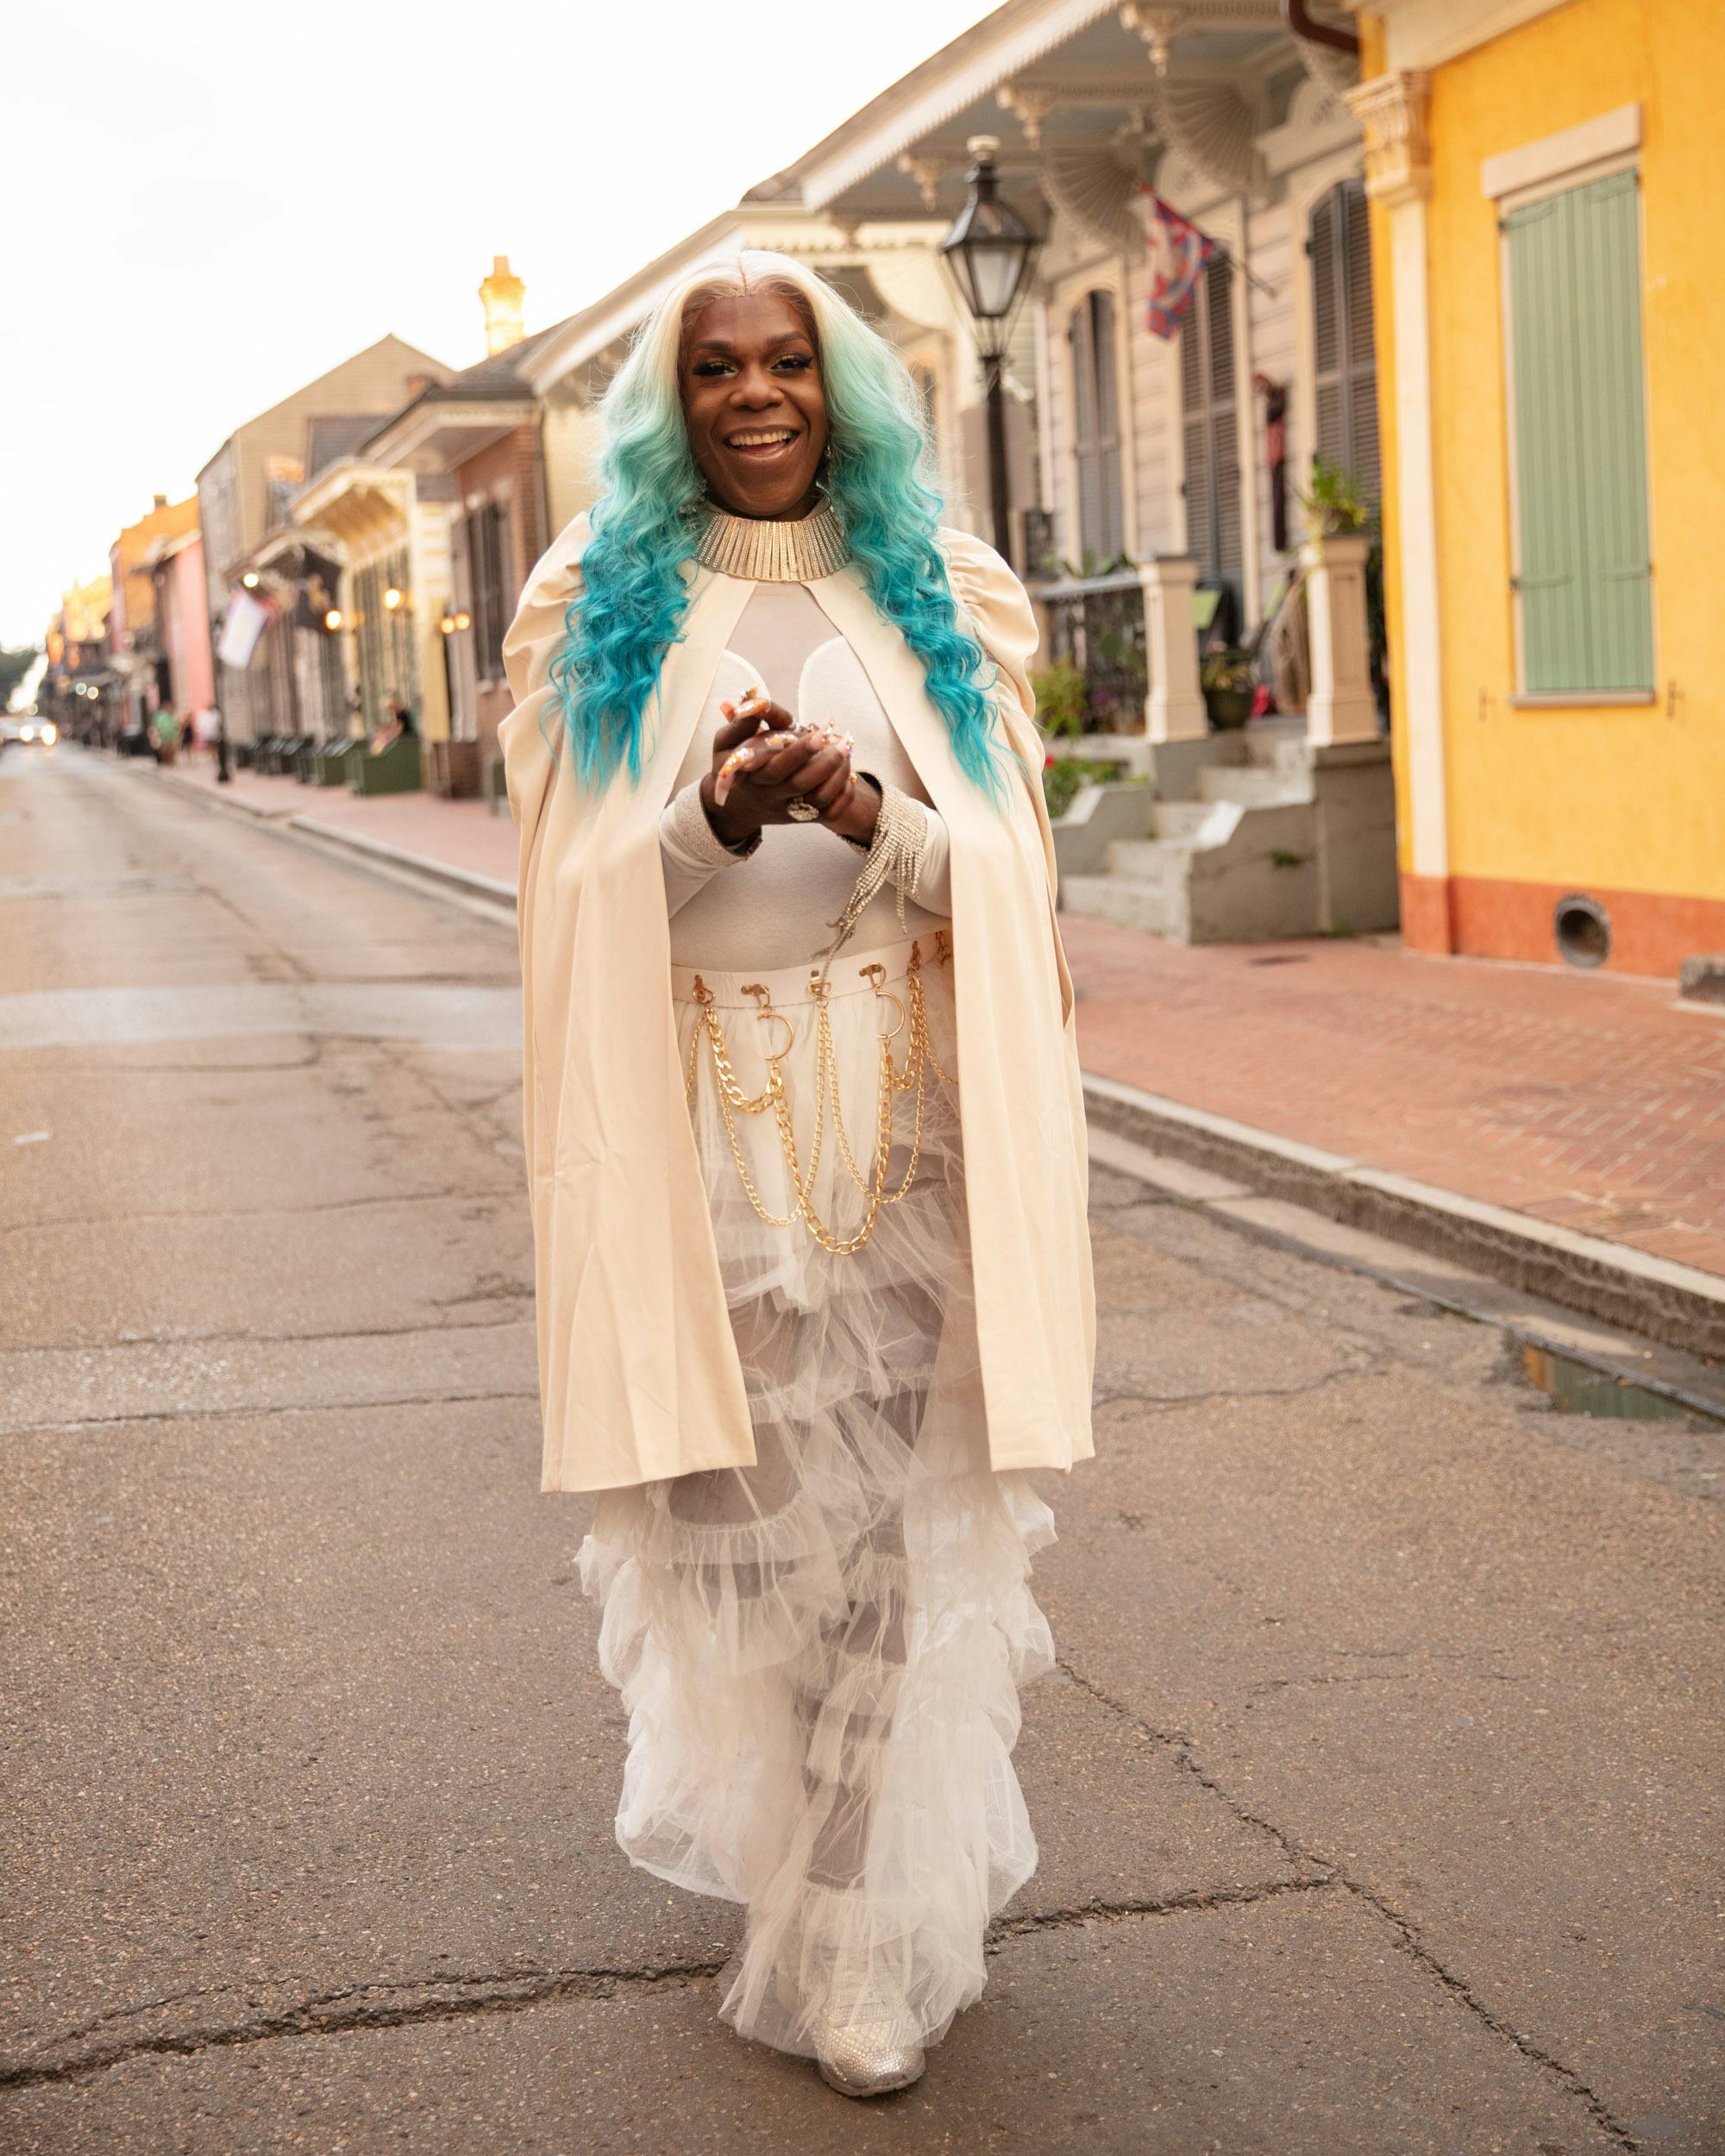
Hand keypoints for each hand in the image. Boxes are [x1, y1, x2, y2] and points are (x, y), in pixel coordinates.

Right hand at [700, 690, 859, 844]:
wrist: (735, 807)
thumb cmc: (733, 765)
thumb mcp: (726, 743)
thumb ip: (742, 721)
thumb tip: (755, 698)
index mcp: (751, 775)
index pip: (775, 765)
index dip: (799, 751)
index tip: (819, 732)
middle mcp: (769, 794)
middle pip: (800, 784)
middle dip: (825, 762)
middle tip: (842, 740)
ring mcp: (787, 808)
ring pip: (818, 799)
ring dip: (838, 775)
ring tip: (846, 750)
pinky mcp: (801, 818)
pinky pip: (830, 814)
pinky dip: (844, 795)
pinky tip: (847, 773)